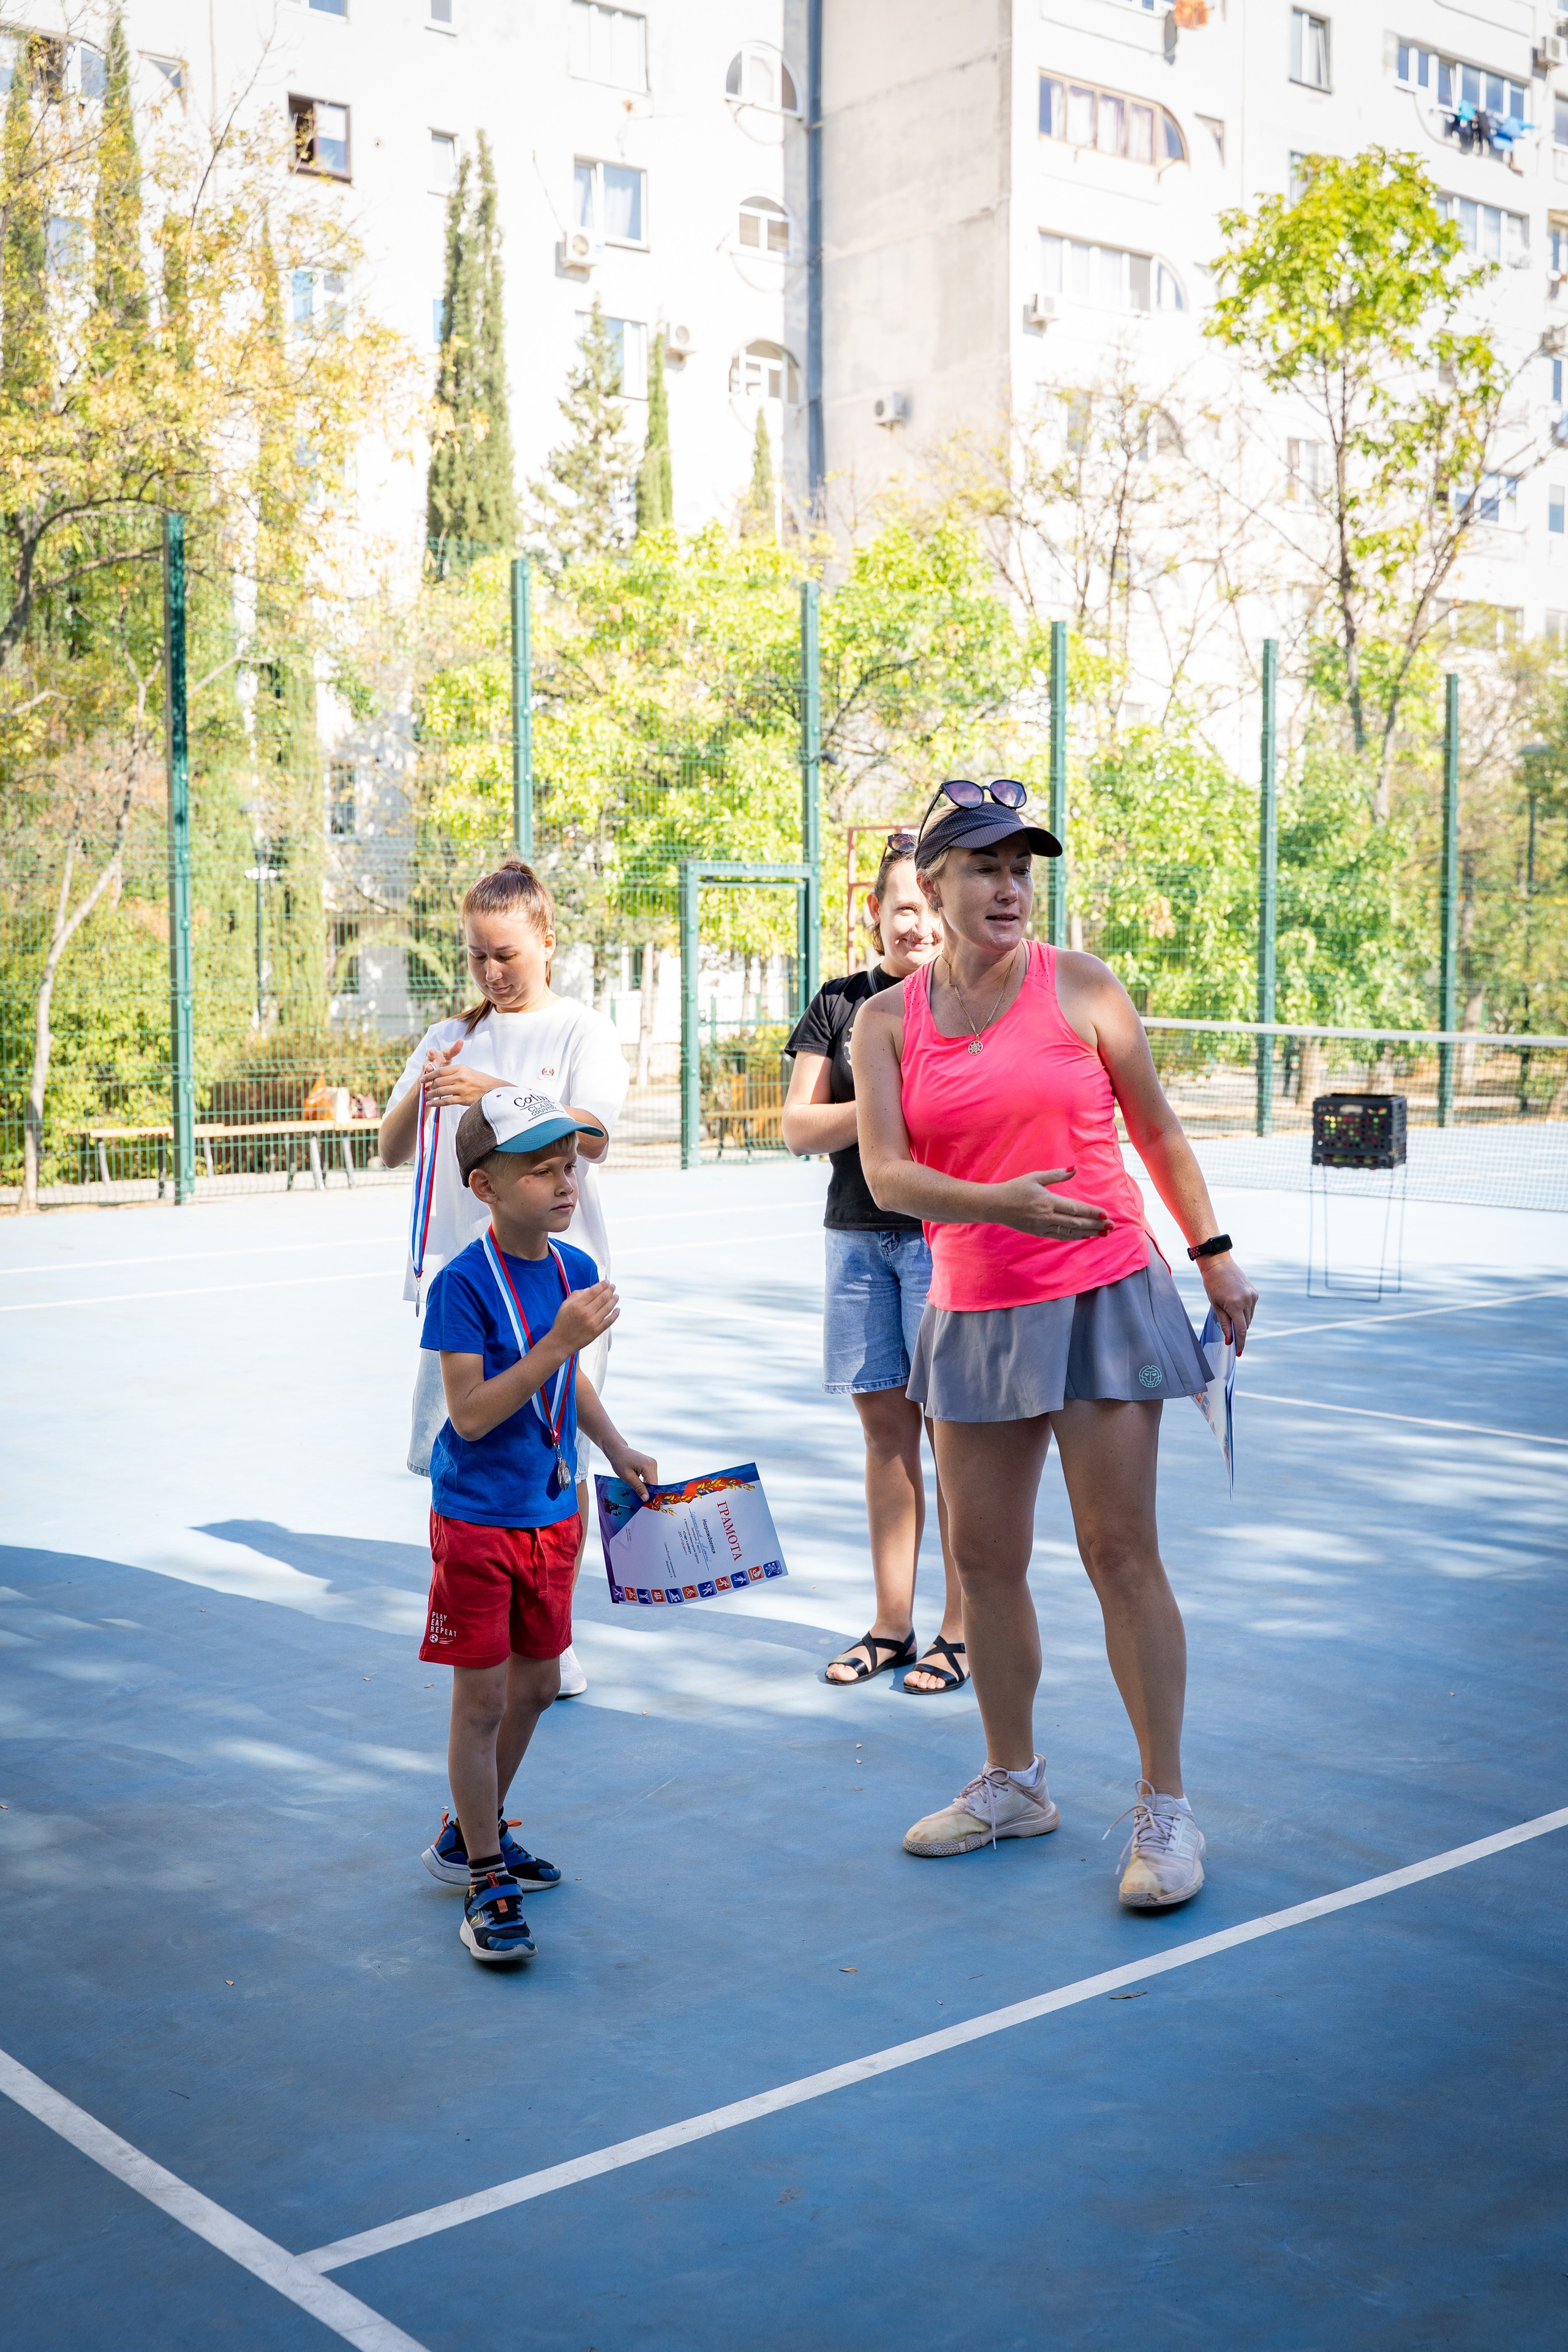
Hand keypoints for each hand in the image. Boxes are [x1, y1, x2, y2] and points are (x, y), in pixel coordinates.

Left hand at [423, 1046, 499, 1109]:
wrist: (493, 1089)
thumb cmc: (479, 1080)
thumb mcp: (467, 1071)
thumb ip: (453, 1072)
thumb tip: (437, 1074)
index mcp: (460, 1068)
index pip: (440, 1071)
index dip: (429, 1074)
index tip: (423, 1078)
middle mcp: (460, 1077)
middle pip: (439, 1081)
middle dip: (430, 1085)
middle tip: (426, 1089)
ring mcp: (462, 1088)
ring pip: (441, 1091)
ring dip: (432, 1094)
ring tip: (428, 1096)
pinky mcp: (463, 1099)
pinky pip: (446, 1101)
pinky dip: (436, 1103)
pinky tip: (431, 1104)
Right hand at [554, 1280, 619, 1353]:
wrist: (561, 1342)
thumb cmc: (562, 1323)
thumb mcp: (564, 1306)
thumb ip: (576, 1295)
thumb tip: (589, 1289)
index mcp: (577, 1305)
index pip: (594, 1291)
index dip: (602, 1285)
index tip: (607, 1282)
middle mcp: (586, 1313)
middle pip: (603, 1298)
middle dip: (610, 1290)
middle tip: (613, 1287)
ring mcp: (593, 1322)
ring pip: (608, 1308)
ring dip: (614, 1300)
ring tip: (616, 1296)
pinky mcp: (597, 1331)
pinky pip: (609, 1321)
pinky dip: (615, 1314)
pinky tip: (617, 1309)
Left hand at [608, 1446, 657, 1500]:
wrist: (617, 1450)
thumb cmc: (620, 1462)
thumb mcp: (627, 1477)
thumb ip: (638, 1487)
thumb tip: (647, 1499)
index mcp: (649, 1466)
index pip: (653, 1485)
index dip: (650, 1495)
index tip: (645, 1504)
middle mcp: (653, 1464)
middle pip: (654, 1483)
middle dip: (647, 1492)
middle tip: (639, 1501)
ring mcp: (652, 1463)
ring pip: (652, 1481)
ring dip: (646, 1487)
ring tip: (637, 1493)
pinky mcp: (650, 1465)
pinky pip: (650, 1477)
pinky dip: (645, 1483)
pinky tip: (638, 1485)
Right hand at [992, 1168, 1114, 1241]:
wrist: (995, 1205)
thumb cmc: (1015, 1188)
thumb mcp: (1035, 1177)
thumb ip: (1056, 1175)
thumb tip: (1074, 1169)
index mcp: (1047, 1201)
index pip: (1074, 1208)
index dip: (1091, 1212)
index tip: (1106, 1215)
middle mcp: (1047, 1216)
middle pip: (1076, 1223)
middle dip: (1095, 1225)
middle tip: (1112, 1227)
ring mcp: (1042, 1227)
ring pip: (1070, 1232)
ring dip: (1088, 1233)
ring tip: (1103, 1233)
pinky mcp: (1039, 1232)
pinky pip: (1060, 1236)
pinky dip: (1074, 1236)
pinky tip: (1085, 1236)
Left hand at [1199, 1253, 1257, 1353]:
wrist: (1219, 1265)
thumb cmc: (1213, 1285)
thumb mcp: (1215, 1306)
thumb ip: (1224, 1323)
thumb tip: (1229, 1339)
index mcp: (1235, 1304)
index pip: (1240, 1330)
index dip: (1240, 1342)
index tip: (1239, 1352)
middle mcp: (1247, 1300)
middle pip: (1245, 1325)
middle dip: (1239, 1332)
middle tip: (1231, 1338)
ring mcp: (1252, 1296)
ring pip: (1249, 1318)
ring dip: (1242, 1322)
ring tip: (1230, 1316)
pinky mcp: (1255, 1293)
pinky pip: (1251, 1309)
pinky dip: (1244, 1313)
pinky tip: (1236, 1308)